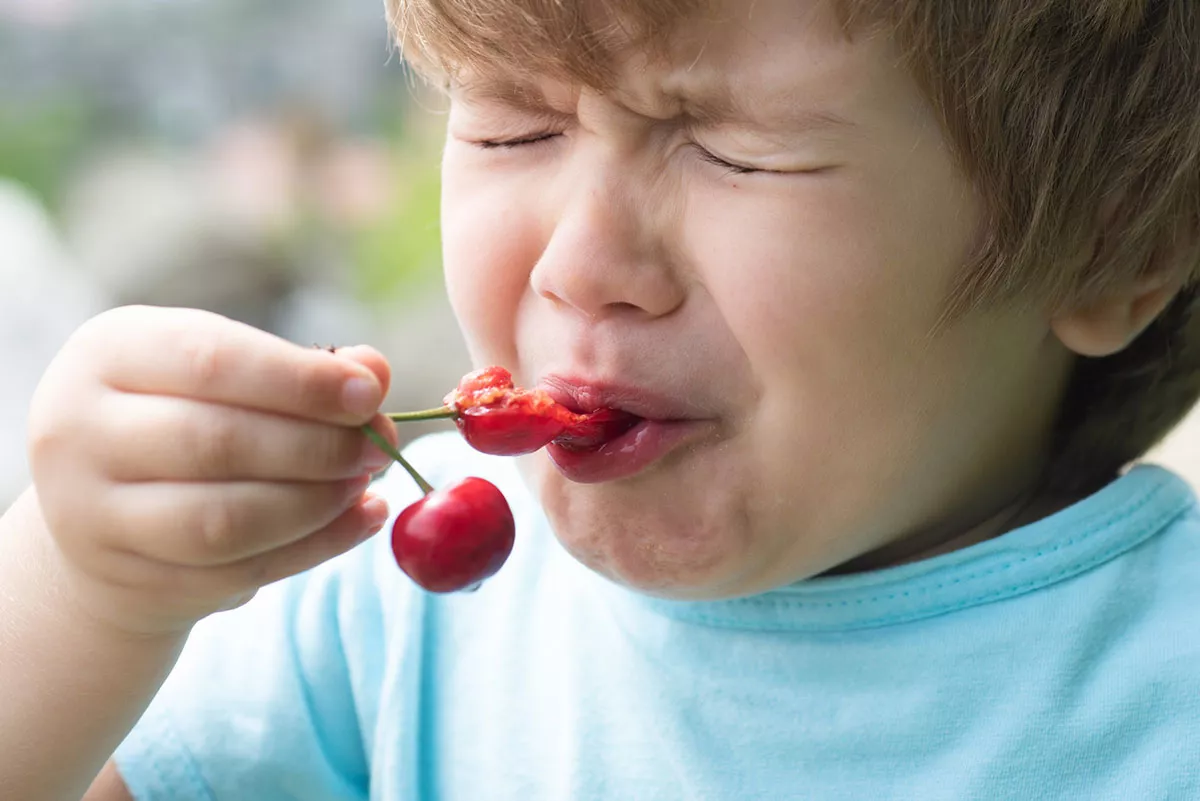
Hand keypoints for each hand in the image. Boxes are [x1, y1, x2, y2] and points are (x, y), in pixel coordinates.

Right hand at [26, 305, 395, 636]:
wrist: (105, 514)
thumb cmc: (184, 417)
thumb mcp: (228, 373)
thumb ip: (300, 370)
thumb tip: (375, 370)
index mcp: (107, 353)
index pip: (211, 361)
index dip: (301, 380)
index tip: (370, 393)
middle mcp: (79, 431)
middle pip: (217, 443)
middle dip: (318, 447)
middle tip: (379, 446)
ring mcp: (93, 516)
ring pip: (225, 520)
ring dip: (317, 503)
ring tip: (365, 484)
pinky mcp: (131, 581)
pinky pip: (239, 573)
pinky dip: (316, 547)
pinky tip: (361, 520)